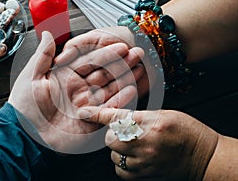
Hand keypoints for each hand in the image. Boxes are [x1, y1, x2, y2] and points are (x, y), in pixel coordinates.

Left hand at [8, 31, 144, 152]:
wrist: (27, 134)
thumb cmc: (25, 106)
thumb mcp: (32, 76)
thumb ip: (43, 55)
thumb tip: (46, 32)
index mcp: (67, 76)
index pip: (90, 61)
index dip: (106, 53)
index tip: (121, 46)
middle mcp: (80, 88)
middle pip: (104, 73)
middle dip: (121, 63)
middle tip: (138, 53)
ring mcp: (87, 103)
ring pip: (109, 88)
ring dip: (125, 78)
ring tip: (141, 68)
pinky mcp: (92, 119)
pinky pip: (108, 108)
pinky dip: (120, 100)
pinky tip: (132, 89)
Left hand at [79, 107, 218, 179]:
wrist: (203, 156)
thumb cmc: (186, 131)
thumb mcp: (165, 114)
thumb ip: (139, 116)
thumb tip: (118, 118)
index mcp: (151, 123)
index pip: (117, 117)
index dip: (97, 114)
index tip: (84, 112)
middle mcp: (146, 143)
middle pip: (111, 138)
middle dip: (113, 134)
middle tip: (126, 132)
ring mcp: (145, 161)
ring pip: (114, 155)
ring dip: (118, 149)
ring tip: (134, 145)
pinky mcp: (145, 175)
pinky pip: (121, 171)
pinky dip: (122, 164)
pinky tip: (133, 158)